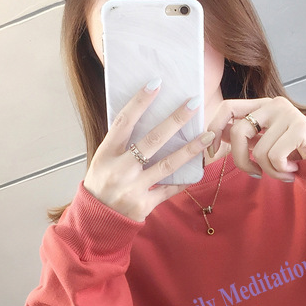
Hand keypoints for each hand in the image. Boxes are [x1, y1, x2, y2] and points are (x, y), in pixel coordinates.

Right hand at [84, 81, 213, 221]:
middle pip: (152, 140)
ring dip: (190, 149)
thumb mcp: (102, 160)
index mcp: (106, 154)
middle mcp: (120, 169)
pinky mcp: (144, 205)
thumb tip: (145, 116)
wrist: (96, 221)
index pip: (124, 122)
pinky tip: (200, 168)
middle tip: (194, 103)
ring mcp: (133, 188)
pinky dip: (184, 179)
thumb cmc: (102, 183)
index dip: (139, 102)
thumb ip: (121, 143)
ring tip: (208, 135)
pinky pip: (169, 189)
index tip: (156, 84)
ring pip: (167, 165)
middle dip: (175, 120)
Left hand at [206, 97, 305, 180]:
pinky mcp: (300, 128)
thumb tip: (213, 136)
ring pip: (259, 152)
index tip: (211, 151)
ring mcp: (288, 114)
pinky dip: (281, 171)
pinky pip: (275, 157)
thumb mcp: (264, 140)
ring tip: (283, 170)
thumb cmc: (291, 150)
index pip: (227, 107)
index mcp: (261, 105)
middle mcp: (273, 104)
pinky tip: (292, 170)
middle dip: (241, 160)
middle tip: (254, 173)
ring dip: (269, 171)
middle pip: (238, 132)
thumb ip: (243, 136)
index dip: (214, 128)